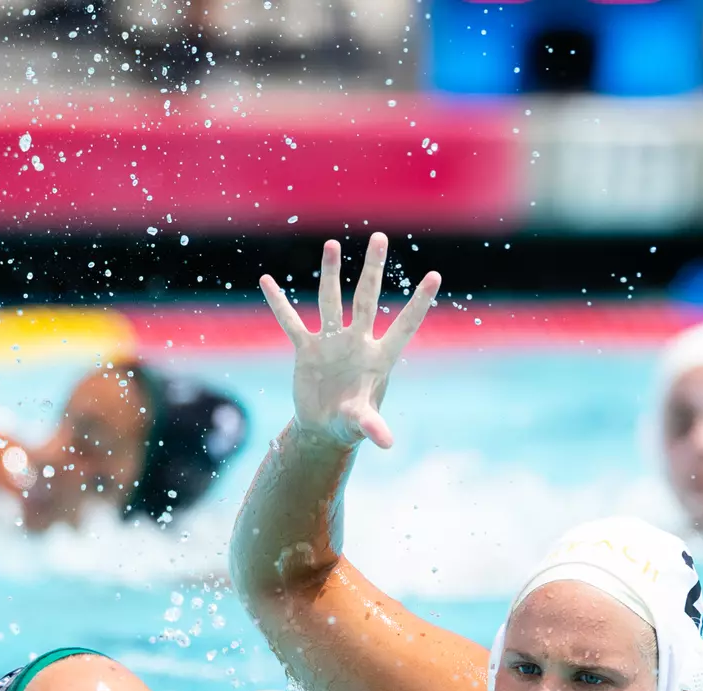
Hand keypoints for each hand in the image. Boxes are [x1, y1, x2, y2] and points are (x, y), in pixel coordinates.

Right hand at [260, 232, 439, 449]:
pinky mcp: (306, 350)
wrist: (324, 429)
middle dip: (372, 269)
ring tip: (332, 244)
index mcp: (378, 358)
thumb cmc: (350, 425)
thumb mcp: (361, 424)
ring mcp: (331, 342)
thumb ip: (372, 427)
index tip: (435, 276)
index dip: (418, 303)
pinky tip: (267, 281)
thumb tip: (386, 443)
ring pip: (331, 300)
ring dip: (330, 273)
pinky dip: (279, 303)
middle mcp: (357, 342)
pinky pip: (291, 322)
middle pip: (366, 298)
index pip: (403, 325)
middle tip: (379, 237)